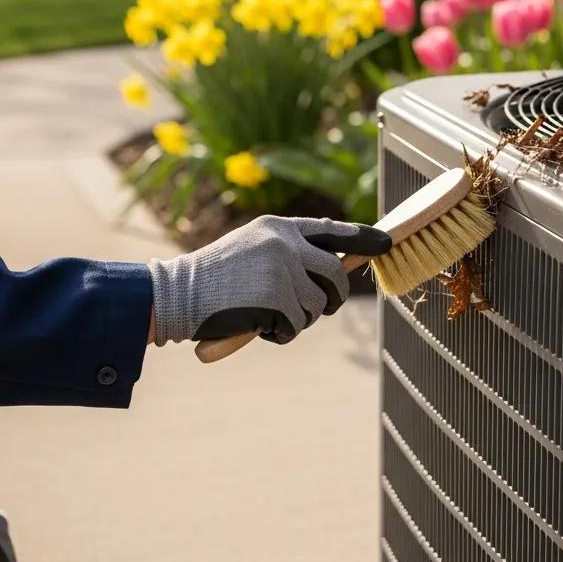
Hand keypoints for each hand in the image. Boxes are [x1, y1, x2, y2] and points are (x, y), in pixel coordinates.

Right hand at [146, 215, 392, 346]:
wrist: (177, 293)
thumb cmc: (212, 277)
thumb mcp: (252, 247)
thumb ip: (288, 252)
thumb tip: (335, 266)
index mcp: (278, 227)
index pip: (330, 230)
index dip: (361, 237)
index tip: (385, 242)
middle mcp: (285, 243)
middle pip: (335, 273)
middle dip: (334, 296)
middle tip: (323, 307)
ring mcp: (283, 270)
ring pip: (315, 305)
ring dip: (297, 319)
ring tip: (263, 315)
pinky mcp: (277, 299)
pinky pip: (295, 326)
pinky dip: (279, 334)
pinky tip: (254, 325)